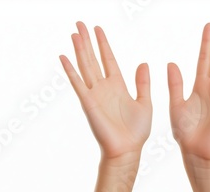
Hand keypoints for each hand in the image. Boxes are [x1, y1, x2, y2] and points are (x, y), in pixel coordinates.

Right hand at [60, 22, 151, 158]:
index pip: (108, 59)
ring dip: (79, 50)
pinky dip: (70, 70)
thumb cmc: (137, 131)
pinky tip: (64, 57)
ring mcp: (95, 94)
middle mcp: (104, 87)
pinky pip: (78, 83)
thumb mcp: (145, 102)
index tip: (98, 29)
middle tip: (80, 24)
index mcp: (118, 86)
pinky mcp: (88, 103)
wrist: (128, 149)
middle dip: (87, 41)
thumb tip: (143, 63)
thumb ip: (143, 83)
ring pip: (85, 66)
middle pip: (93, 58)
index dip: (103, 44)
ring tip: (74, 33)